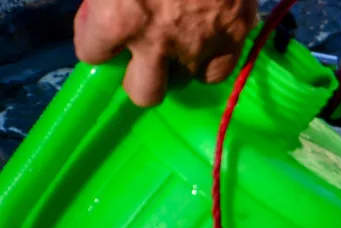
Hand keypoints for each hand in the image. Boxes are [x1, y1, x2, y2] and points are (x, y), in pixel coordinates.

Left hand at [74, 0, 258, 107]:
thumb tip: (105, 5)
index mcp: (117, 18)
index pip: (90, 53)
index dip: (93, 37)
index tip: (100, 25)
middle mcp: (158, 43)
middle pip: (143, 93)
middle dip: (138, 76)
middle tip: (142, 52)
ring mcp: (201, 43)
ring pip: (188, 81)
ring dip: (180, 66)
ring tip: (180, 41)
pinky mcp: (236, 33)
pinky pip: (222, 68)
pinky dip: (213, 59)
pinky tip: (208, 38)